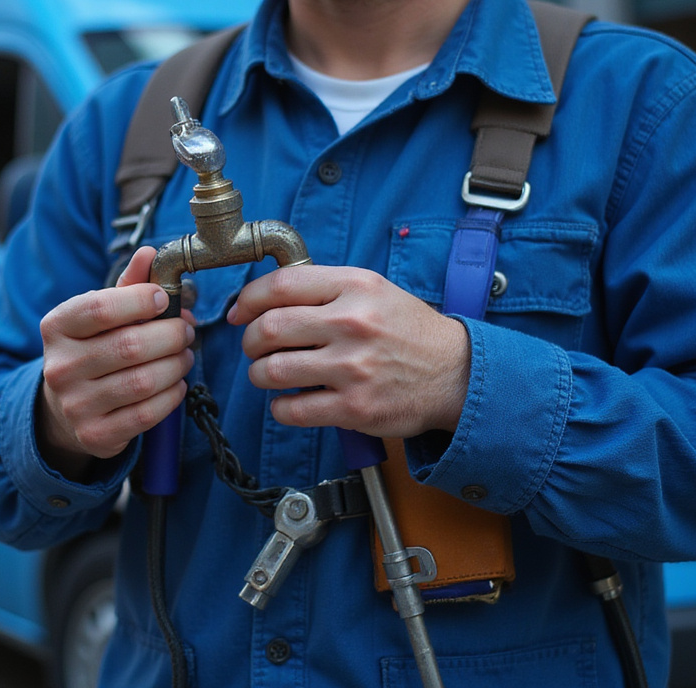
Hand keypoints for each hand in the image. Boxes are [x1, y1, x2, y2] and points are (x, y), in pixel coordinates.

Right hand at [37, 246, 195, 477]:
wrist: (67, 407)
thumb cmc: (94, 348)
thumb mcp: (102, 314)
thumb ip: (128, 284)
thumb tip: (150, 253)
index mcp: (57, 327)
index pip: (100, 308)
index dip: (140, 300)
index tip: (164, 299)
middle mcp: (60, 367)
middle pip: (129, 346)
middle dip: (170, 335)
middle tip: (185, 331)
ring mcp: (75, 405)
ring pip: (142, 381)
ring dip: (175, 365)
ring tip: (184, 355)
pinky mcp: (95, 435)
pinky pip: (146, 414)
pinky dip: (171, 396)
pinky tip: (176, 383)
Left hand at [226, 265, 468, 439]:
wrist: (456, 374)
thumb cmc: (408, 332)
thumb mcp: (373, 291)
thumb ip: (324, 289)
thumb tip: (263, 301)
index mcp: (356, 288)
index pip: (281, 286)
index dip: (248, 300)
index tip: (240, 314)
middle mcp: (353, 324)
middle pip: (269, 328)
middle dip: (250, 342)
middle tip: (256, 349)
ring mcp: (353, 368)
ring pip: (273, 371)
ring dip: (259, 375)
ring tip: (268, 374)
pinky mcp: (354, 407)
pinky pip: (292, 410)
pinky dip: (280, 408)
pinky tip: (290, 401)